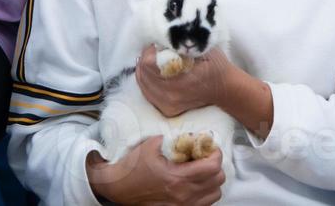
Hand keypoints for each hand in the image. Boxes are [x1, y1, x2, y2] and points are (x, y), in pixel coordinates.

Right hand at [86, 139, 223, 204]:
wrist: (116, 188)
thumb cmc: (131, 168)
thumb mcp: (150, 145)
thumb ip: (172, 138)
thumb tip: (186, 135)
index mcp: (177, 178)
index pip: (213, 168)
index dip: (216, 154)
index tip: (210, 147)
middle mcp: (183, 195)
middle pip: (218, 181)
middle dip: (216, 166)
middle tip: (206, 157)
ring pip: (214, 195)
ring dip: (212, 181)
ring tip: (202, 171)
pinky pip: (204, 204)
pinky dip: (205, 193)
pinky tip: (195, 183)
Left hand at [136, 45, 234, 117]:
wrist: (225, 89)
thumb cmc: (216, 65)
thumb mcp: (203, 48)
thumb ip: (183, 44)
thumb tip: (163, 40)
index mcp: (180, 79)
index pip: (149, 64)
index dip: (150, 51)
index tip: (157, 44)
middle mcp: (171, 95)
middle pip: (143, 74)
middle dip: (146, 59)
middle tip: (155, 51)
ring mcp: (168, 105)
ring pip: (143, 84)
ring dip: (145, 70)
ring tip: (155, 61)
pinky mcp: (167, 110)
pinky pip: (148, 93)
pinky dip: (148, 82)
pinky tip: (155, 74)